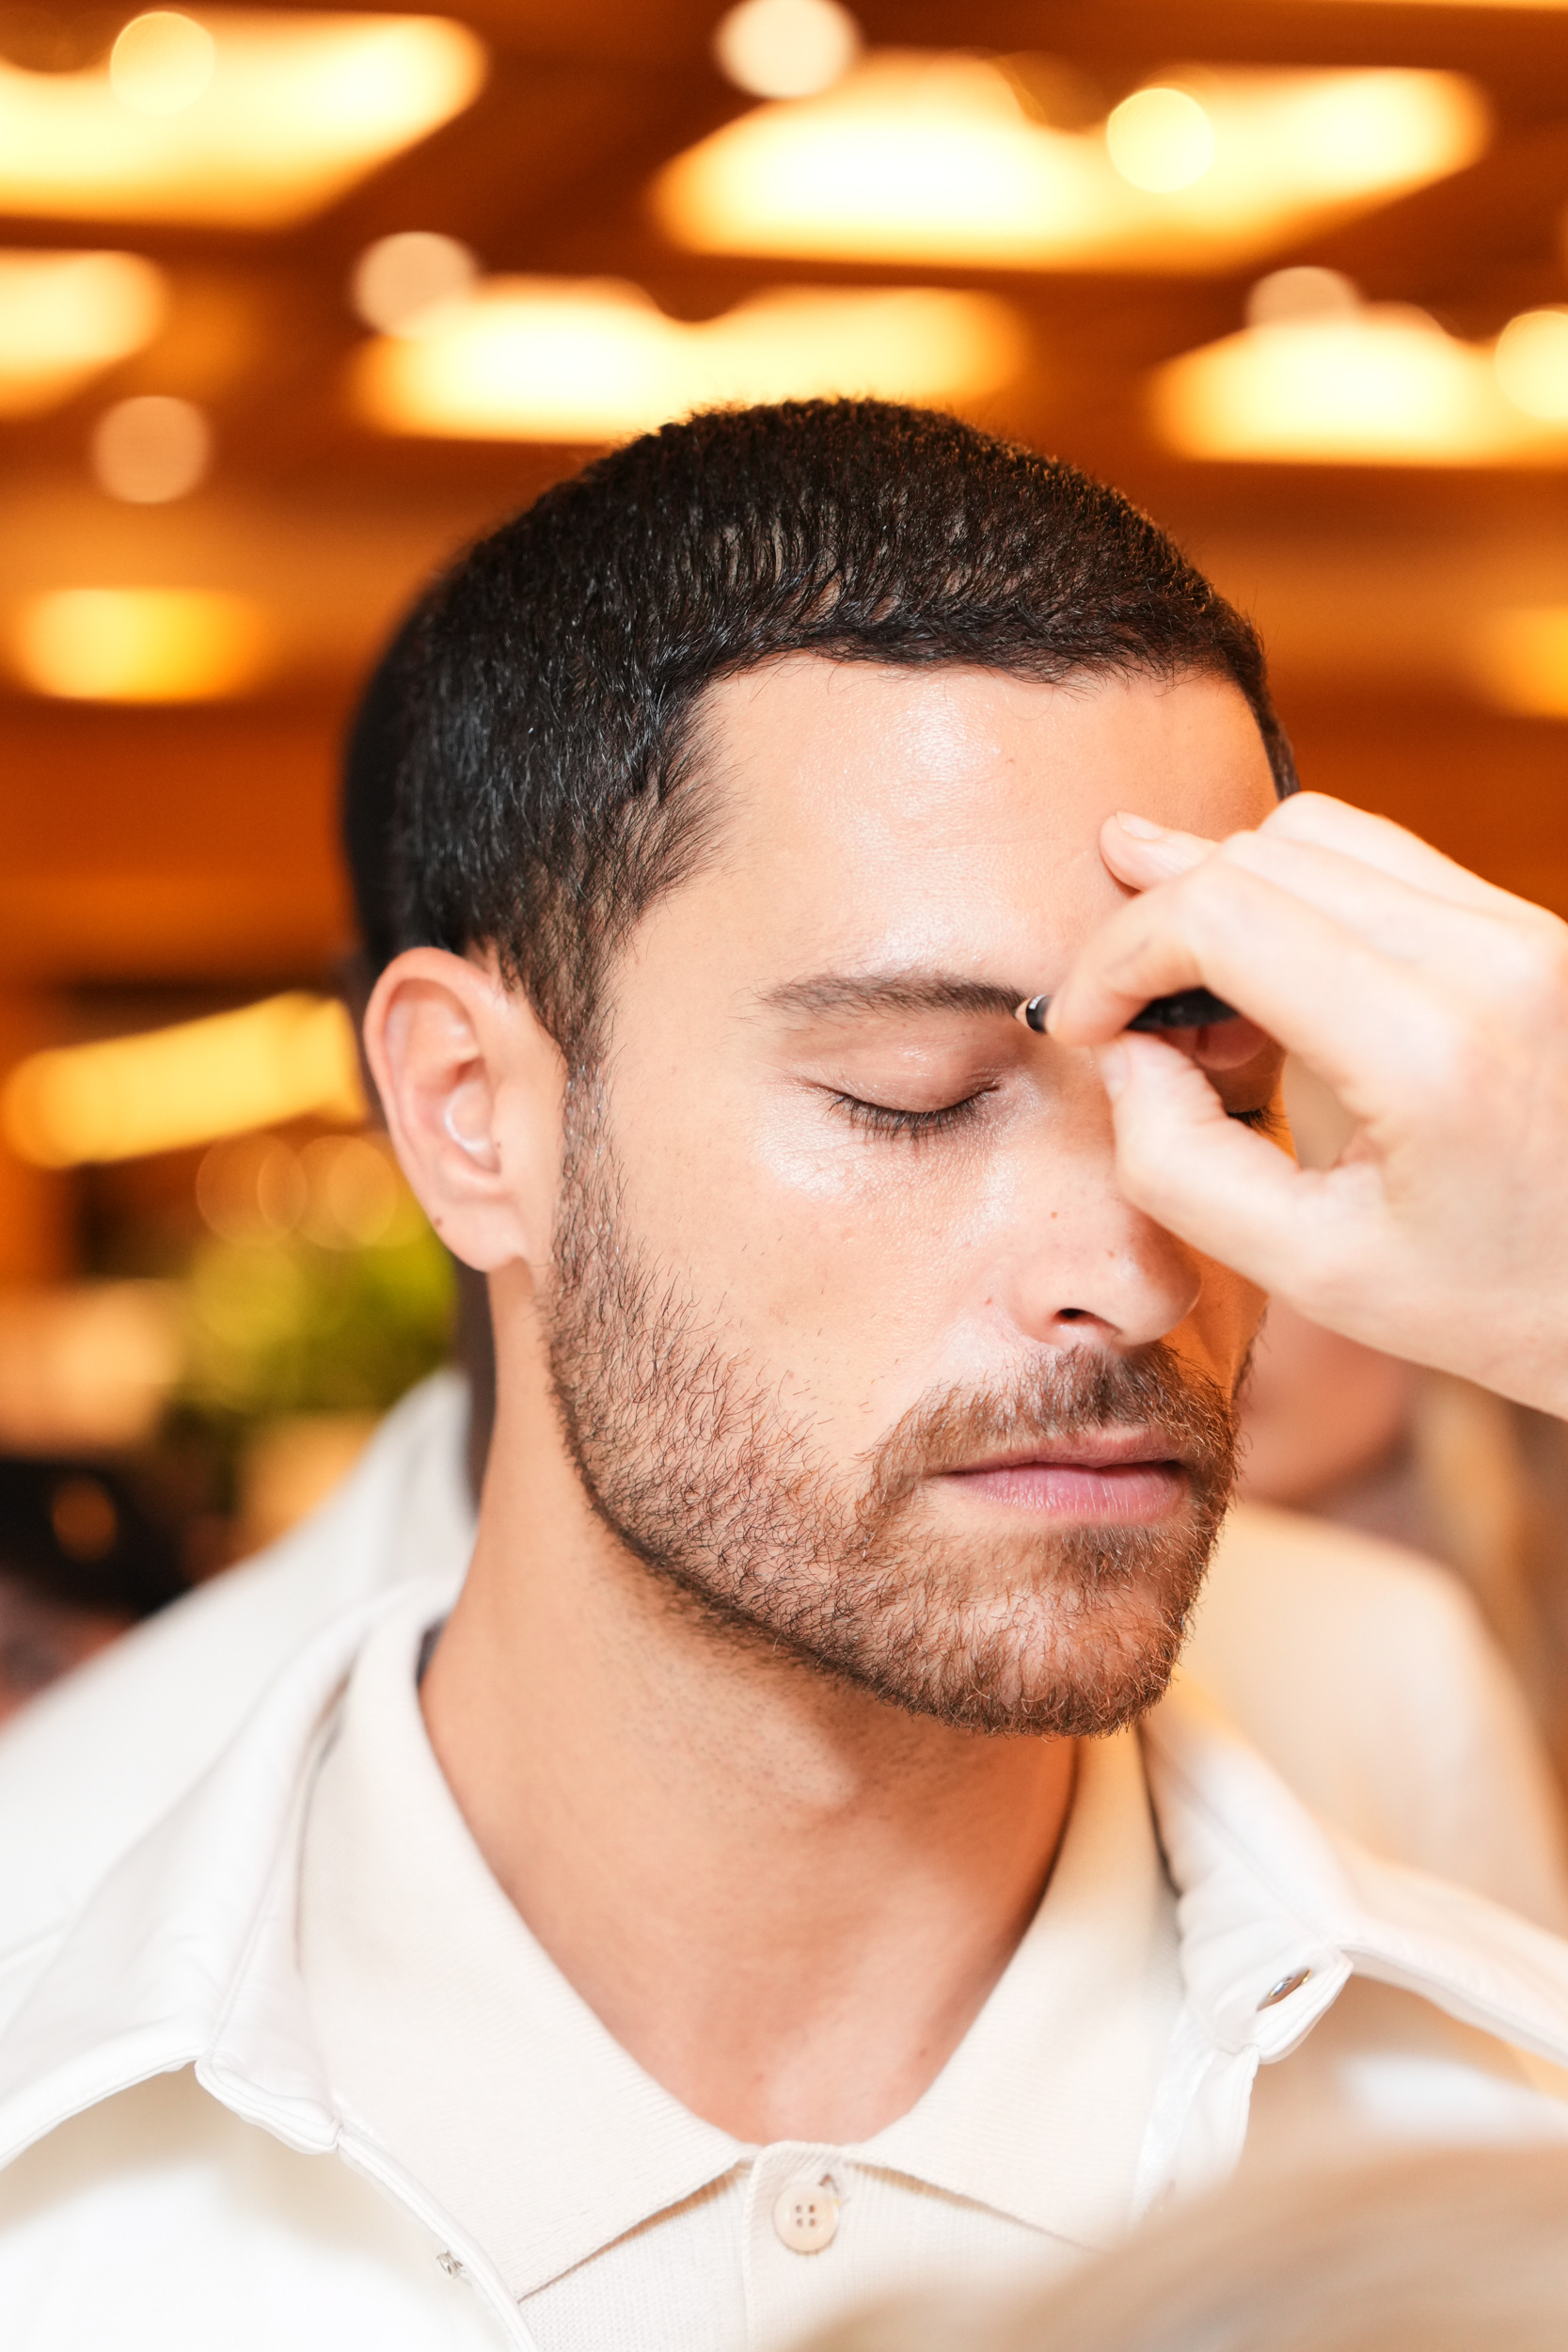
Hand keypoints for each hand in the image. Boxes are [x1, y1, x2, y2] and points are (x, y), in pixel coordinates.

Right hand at [1048, 792, 1567, 1415]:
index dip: (1118, 955)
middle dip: (1161, 920)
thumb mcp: (1312, 1273)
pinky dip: (1299, 901)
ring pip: (1324, 833)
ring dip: (1228, 896)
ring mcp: (1532, 930)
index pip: (1223, 915)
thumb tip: (1122, 1052)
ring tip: (1198, 1005)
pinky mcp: (1540, 929)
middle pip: (1264, 852)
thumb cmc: (1495, 1305)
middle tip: (1131, 1022)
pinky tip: (1274, 988)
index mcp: (1431, 1050)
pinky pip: (1385, 861)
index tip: (1081, 1027)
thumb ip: (1179, 1165)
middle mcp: (1495, 959)